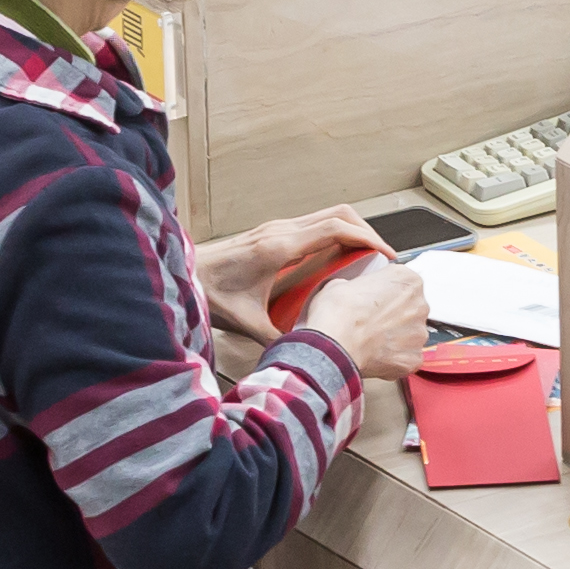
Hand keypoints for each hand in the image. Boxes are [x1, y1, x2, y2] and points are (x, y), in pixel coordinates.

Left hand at [196, 208, 372, 341]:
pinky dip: (335, 233)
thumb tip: (302, 355)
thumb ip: (276, 338)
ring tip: (368, 256)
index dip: (367, 237)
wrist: (182, 271)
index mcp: (279, 247)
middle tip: (384, 255)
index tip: (387, 254)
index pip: (335, 228)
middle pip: (339, 213)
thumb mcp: (245, 322)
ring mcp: (276, 227)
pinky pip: (314, 224)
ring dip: (352, 230)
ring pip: (328, 215)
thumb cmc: (208, 290)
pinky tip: (339, 257)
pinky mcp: (272, 232)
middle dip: (368, 230)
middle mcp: (280, 231)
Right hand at [304, 251, 433, 386]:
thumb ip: (358, 286)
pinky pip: (405, 358)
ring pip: (409, 336)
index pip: (401, 284)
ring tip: (370, 342)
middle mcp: (420, 305)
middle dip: (393, 317)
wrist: (336, 343)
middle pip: (409, 310)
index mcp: (408, 281)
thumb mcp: (341, 284)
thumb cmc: (338, 312)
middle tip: (370, 323)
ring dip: (394, 339)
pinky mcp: (413, 358)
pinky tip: (373, 357)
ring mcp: (419, 334)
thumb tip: (354, 294)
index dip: (384, 294)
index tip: (372, 301)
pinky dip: (392, 359)